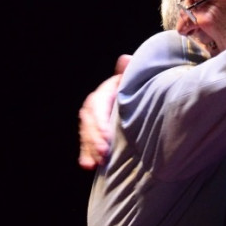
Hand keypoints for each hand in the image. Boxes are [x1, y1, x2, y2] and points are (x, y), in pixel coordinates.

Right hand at [77, 54, 131, 169]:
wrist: (138, 99)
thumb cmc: (137, 89)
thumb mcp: (134, 81)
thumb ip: (128, 73)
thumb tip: (125, 59)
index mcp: (104, 93)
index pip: (97, 106)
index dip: (100, 122)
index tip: (108, 136)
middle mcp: (95, 106)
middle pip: (89, 123)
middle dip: (94, 139)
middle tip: (104, 153)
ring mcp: (93, 121)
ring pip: (86, 135)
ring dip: (89, 149)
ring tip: (96, 163)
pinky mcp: (94, 134)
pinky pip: (86, 144)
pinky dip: (86, 154)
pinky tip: (87, 165)